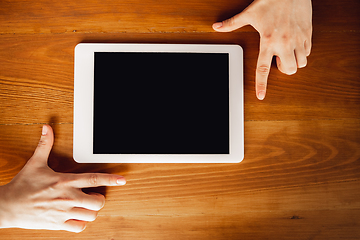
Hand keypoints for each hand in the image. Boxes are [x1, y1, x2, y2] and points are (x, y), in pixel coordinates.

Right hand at [0, 125, 125, 232]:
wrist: (7, 206)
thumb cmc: (23, 185)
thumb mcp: (35, 163)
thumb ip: (45, 145)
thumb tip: (47, 127)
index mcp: (65, 181)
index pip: (94, 179)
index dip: (111, 179)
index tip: (122, 180)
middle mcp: (67, 197)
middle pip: (98, 202)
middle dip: (100, 198)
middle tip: (93, 195)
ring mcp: (64, 212)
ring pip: (91, 216)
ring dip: (91, 211)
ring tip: (84, 205)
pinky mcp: (58, 224)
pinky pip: (79, 228)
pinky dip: (82, 223)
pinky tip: (77, 216)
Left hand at [213, 0, 311, 99]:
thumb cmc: (271, 0)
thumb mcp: (249, 12)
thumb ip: (232, 23)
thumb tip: (217, 27)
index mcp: (268, 40)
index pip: (263, 69)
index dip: (262, 84)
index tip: (261, 96)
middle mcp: (285, 43)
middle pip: (288, 71)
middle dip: (283, 69)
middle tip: (277, 58)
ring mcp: (298, 39)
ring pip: (300, 64)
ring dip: (293, 62)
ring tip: (286, 51)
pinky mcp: (308, 34)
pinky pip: (308, 52)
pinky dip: (302, 52)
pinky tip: (295, 43)